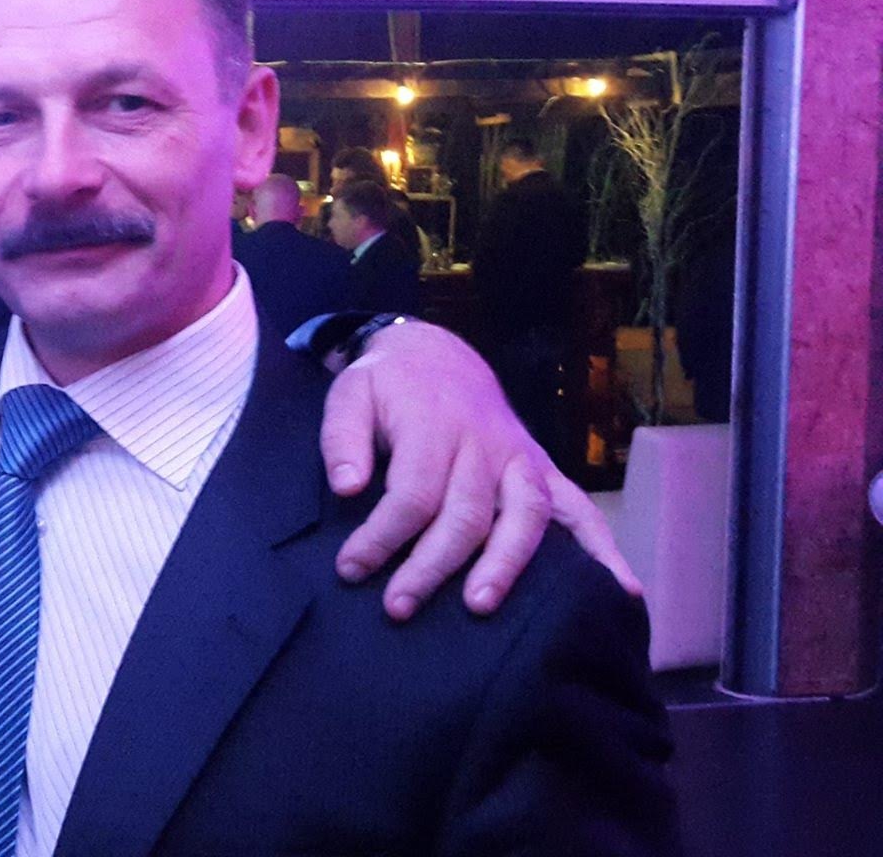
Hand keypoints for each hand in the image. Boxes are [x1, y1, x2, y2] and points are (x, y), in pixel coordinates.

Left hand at [318, 319, 640, 619]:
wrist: (438, 355)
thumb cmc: (389, 386)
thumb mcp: (349, 393)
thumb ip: (342, 438)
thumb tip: (345, 488)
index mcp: (434, 426)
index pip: (413, 493)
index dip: (382, 536)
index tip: (351, 568)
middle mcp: (485, 445)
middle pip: (466, 514)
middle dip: (432, 565)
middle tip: (398, 606)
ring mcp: (521, 459)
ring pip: (524, 516)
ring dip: (504, 565)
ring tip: (479, 607)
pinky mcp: (544, 471)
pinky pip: (581, 510)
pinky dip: (605, 549)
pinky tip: (621, 591)